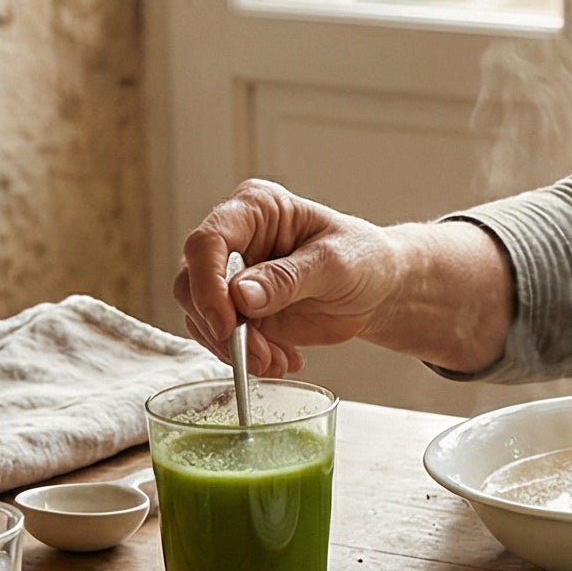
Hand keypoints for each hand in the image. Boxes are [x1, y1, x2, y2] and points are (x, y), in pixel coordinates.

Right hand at [171, 180, 404, 375]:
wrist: (378, 288)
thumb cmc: (363, 258)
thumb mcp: (335, 264)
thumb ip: (288, 278)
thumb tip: (240, 296)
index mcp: (255, 208)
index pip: (208, 241)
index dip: (208, 284)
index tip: (227, 324)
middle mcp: (235, 238)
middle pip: (192, 282)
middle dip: (222, 326)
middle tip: (260, 355)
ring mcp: (232, 276)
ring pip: (200, 315)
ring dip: (233, 348)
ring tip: (277, 363)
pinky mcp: (238, 309)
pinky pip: (220, 337)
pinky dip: (244, 357)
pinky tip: (282, 361)